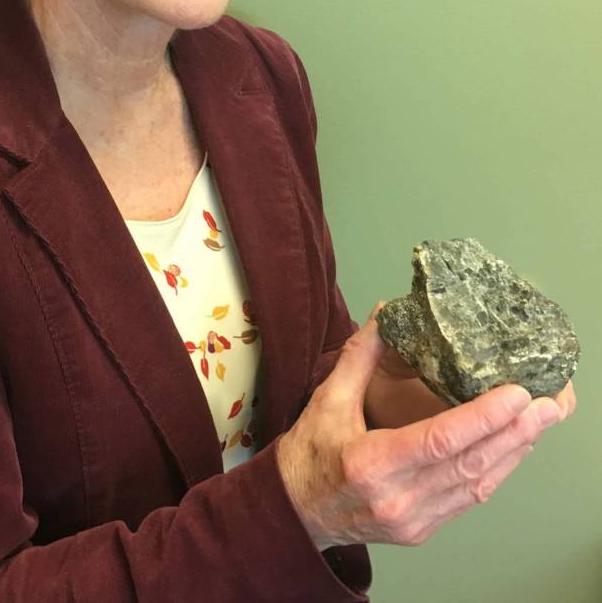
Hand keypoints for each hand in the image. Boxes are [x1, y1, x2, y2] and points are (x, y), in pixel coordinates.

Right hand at [276, 313, 573, 551]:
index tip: (516, 394)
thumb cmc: (309, 454)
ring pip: (477, 485)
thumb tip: (387, 313)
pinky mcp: (422, 530)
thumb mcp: (327, 399)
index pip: (439, 441)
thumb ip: (359, 356)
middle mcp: (397, 498)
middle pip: (469, 464)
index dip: (483, 418)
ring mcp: (413, 519)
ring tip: (542, 420)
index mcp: (370, 462)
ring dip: (514, 452)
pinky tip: (514, 447)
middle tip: (548, 403)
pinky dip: (496, 471)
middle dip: (515, 432)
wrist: (295, 513)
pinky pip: (468, 500)